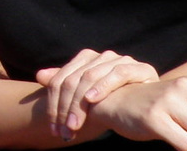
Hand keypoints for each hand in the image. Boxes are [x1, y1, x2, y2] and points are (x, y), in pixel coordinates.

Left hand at [36, 49, 158, 140]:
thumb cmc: (114, 102)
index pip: (62, 79)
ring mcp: (121, 60)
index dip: (54, 104)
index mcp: (87, 58)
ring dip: (79, 104)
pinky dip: (102, 86)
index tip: (54, 128)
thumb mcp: (86, 98)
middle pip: (73, 79)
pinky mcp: (140, 68)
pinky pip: (117, 73)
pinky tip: (91, 100)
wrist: (147, 105)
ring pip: (90, 77)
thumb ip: (64, 85)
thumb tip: (39, 75)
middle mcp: (102, 56)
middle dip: (65, 108)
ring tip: (74, 124)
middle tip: (63, 131)